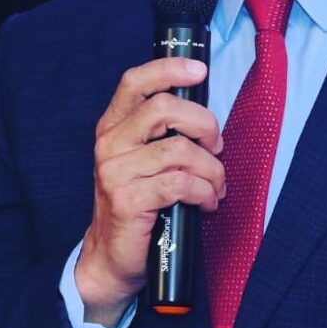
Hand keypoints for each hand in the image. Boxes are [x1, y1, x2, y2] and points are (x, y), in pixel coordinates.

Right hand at [74, 57, 224, 326]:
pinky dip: (204, 192)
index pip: (135, 82)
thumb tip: (206, 118)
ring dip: (211, 170)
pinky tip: (206, 203)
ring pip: (180, 150)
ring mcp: (116, 172)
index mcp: (113, 127)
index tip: (199, 70)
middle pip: (164, 108)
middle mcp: (110, 144)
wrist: (112, 258)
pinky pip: (181, 184)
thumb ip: (163, 134)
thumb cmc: (138, 204)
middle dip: (204, 124)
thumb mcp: (143, 161)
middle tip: (217, 147)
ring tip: (215, 186)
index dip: (168, 69)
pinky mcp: (128, 201)